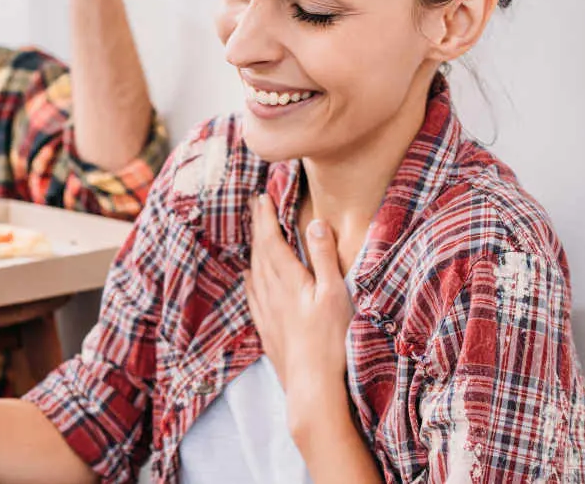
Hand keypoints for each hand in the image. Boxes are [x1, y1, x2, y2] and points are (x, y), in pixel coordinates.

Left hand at [245, 195, 353, 431]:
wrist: (312, 388)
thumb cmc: (330, 341)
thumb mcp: (335, 294)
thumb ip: (323, 258)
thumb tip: (314, 224)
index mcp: (288, 280)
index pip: (271, 240)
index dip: (265, 217)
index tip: (260, 197)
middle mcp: (271, 293)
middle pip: (260, 252)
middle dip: (258, 227)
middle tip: (256, 206)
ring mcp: (266, 312)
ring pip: (254, 272)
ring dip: (254, 250)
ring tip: (256, 236)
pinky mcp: (267, 330)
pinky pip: (253, 295)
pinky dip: (251, 278)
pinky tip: (249, 278)